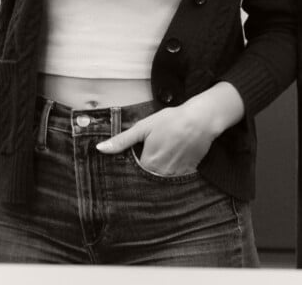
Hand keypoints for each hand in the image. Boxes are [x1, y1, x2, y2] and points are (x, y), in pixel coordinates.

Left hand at [95, 103, 215, 176]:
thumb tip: (100, 149)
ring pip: (161, 181)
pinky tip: (173, 159)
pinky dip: (172, 173)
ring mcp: (176, 177)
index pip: (133, 175)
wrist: (200, 120)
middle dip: (144, 174)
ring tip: (162, 158)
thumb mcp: (143, 127)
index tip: (133, 162)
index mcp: (148, 164)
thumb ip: (122, 140)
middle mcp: (161, 175)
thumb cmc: (170, 121)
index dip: (131, 168)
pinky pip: (175, 180)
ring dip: (158, 175)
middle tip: (147, 160)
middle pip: (147, 180)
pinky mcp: (188, 174)